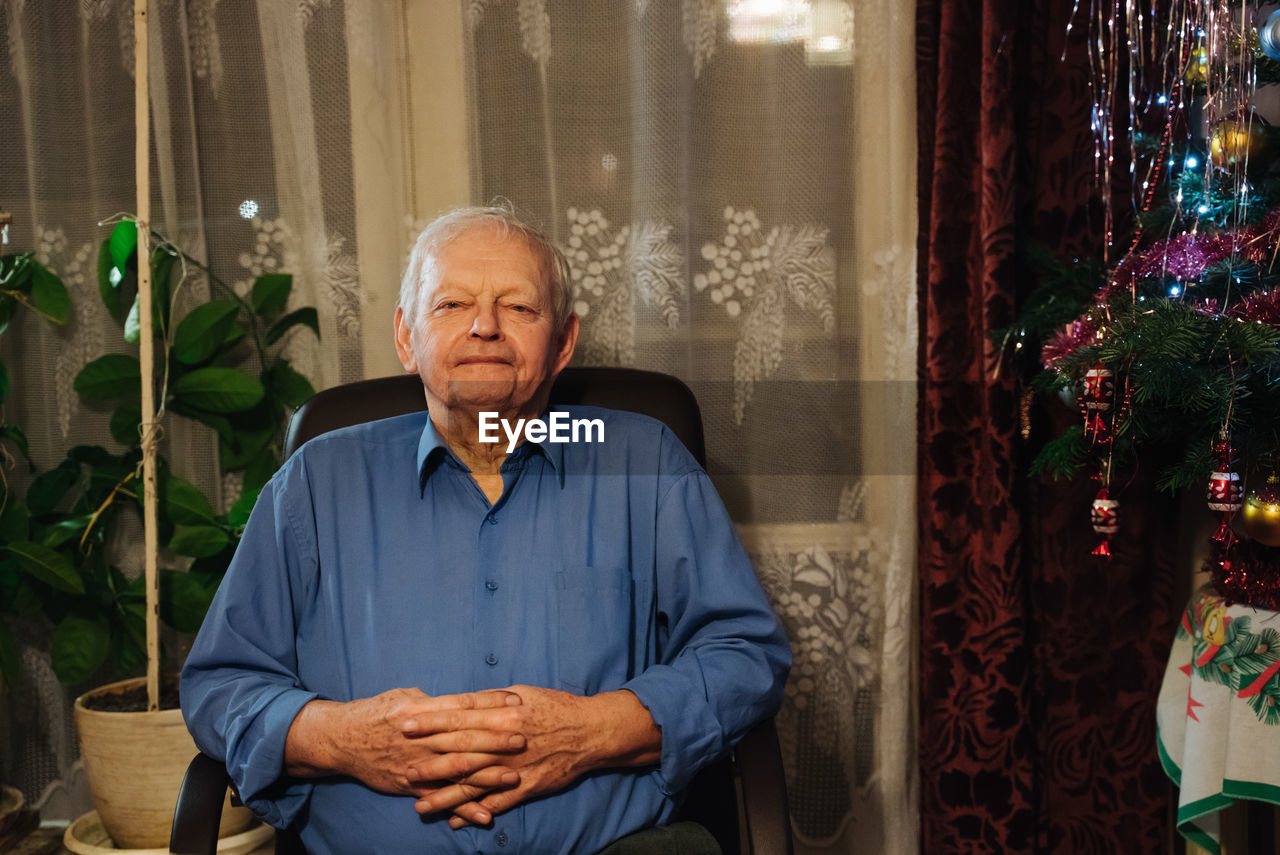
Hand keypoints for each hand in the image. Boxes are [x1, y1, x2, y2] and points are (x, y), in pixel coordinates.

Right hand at [284, 687, 525, 812]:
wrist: (343, 739)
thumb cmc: (377, 712)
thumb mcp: (405, 696)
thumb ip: (435, 701)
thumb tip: (465, 700)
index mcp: (422, 711)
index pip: (462, 705)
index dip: (490, 703)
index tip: (515, 701)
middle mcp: (422, 738)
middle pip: (464, 738)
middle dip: (495, 739)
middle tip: (523, 738)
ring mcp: (417, 764)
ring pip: (456, 770)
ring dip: (487, 775)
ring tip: (514, 776)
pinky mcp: (412, 786)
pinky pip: (442, 799)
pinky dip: (464, 808)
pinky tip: (486, 815)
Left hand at [409, 685, 660, 826]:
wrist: (590, 732)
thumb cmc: (555, 707)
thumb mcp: (522, 693)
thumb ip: (490, 700)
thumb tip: (461, 701)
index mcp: (503, 715)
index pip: (459, 717)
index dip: (431, 722)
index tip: (406, 724)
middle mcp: (505, 743)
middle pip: (461, 753)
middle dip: (430, 761)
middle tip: (402, 768)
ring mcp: (515, 768)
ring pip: (474, 784)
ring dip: (445, 796)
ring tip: (419, 806)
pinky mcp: (527, 787)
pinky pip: (497, 803)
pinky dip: (476, 813)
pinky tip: (456, 820)